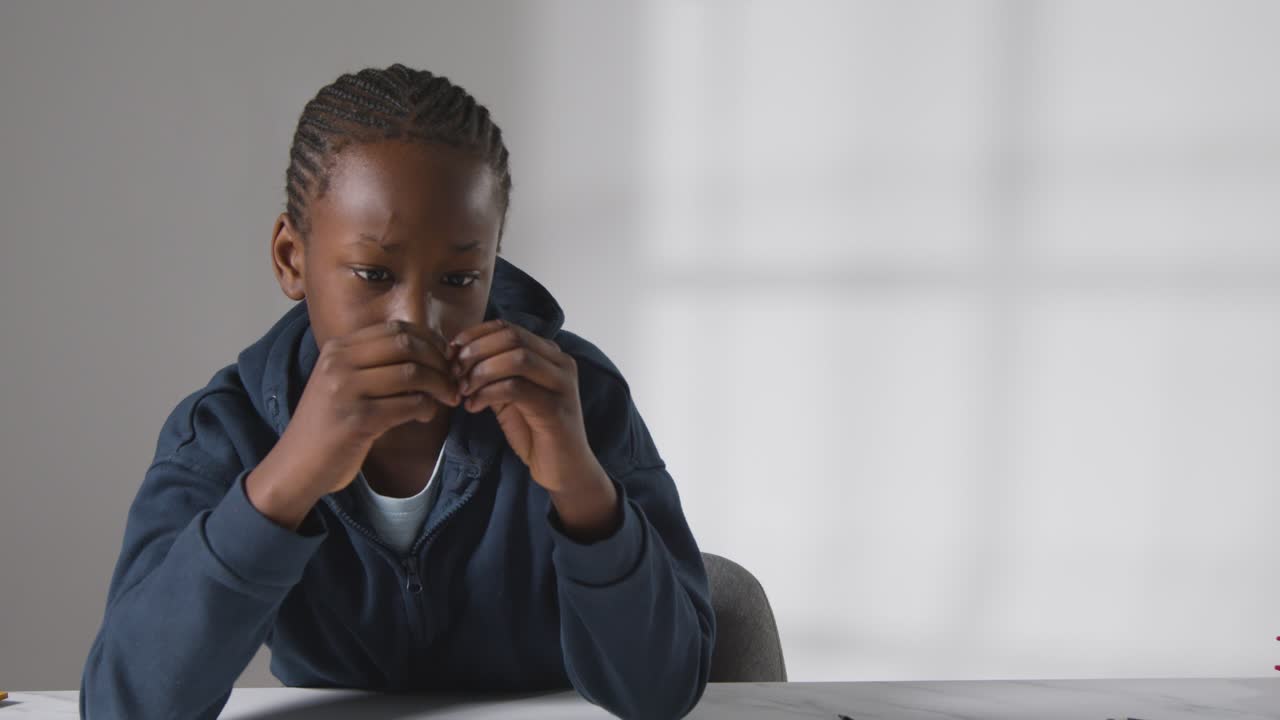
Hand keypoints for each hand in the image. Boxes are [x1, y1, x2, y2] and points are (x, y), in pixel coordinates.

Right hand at [246, 320, 459, 527]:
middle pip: (407, 345)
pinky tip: (426, 416)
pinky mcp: (357, 420)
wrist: (297, 465)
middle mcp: (339, 363)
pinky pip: (409, 405)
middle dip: (439, 362)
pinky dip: (427, 409)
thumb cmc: (330, 425)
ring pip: (412, 373)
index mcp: (337, 348)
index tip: (445, 358)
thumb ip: (375, 363)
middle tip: (453, 380)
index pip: (395, 329)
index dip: (429, 340)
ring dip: (440, 386)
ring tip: (447, 398)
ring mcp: (346, 391)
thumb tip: (429, 350)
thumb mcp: (344, 382)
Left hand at [449, 319, 593, 493]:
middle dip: (475, 351)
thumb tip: (459, 357)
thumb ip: (493, 374)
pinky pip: (516, 388)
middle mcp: (561, 363)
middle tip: (454, 373)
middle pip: (512, 337)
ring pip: (516, 359)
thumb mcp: (510, 396)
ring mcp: (562, 384)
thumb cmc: (535, 432)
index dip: (475, 335)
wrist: (564, 469)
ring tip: (463, 391)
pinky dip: (488, 393)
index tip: (451, 352)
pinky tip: (473, 407)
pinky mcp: (556, 408)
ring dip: (481, 371)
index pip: (508, 328)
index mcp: (550, 354)